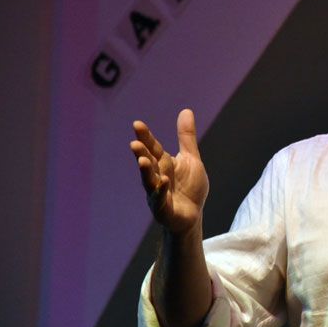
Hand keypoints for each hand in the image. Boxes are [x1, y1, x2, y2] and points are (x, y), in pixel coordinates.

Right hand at [130, 108, 208, 233]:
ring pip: (149, 181)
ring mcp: (157, 193)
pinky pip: (160, 199)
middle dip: (141, 154)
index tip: (137, 124)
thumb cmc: (189, 187)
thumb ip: (186, 138)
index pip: (153, 148)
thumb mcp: (191, 159)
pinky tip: (163, 181)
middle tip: (135, 144)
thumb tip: (186, 110)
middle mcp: (156, 176)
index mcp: (163, 163)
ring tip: (143, 161)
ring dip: (146, 172)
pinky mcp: (162, 208)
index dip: (145, 137)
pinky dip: (160, 191)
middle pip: (148, 163)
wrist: (192, 215)